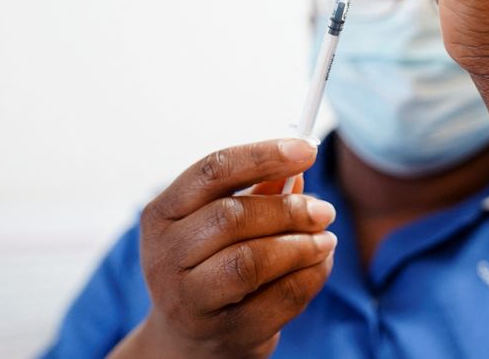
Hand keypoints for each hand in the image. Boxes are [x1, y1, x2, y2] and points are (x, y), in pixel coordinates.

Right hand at [115, 139, 335, 358]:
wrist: (189, 340)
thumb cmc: (210, 266)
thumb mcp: (221, 224)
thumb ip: (258, 194)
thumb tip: (298, 170)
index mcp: (162, 214)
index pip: (212, 171)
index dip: (263, 156)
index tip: (308, 149)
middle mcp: (165, 256)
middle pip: (232, 217)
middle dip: (289, 209)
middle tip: (324, 210)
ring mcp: (188, 300)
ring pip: (252, 261)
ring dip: (301, 246)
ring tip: (326, 240)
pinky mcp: (223, 333)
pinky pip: (278, 300)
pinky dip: (309, 277)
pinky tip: (320, 265)